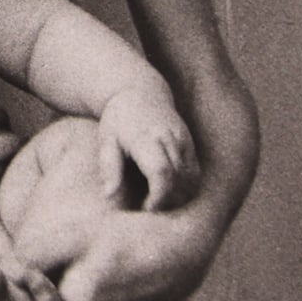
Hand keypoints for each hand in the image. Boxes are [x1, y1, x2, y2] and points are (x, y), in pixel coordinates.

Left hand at [97, 86, 198, 210]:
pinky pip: (195, 173)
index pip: (161, 171)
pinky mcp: (190, 144)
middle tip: (149, 208)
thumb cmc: (119, 119)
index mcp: (146, 138)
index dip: (158, 196)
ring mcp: (183, 141)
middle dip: (167, 201)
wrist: (141, 91)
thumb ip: (109, 167)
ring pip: (190, 179)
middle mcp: (169, 138)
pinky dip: (186, 188)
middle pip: (178, 179)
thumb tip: (108, 195)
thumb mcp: (106, 139)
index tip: (147, 209)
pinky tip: (170, 193)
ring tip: (159, 201)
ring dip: (179, 197)